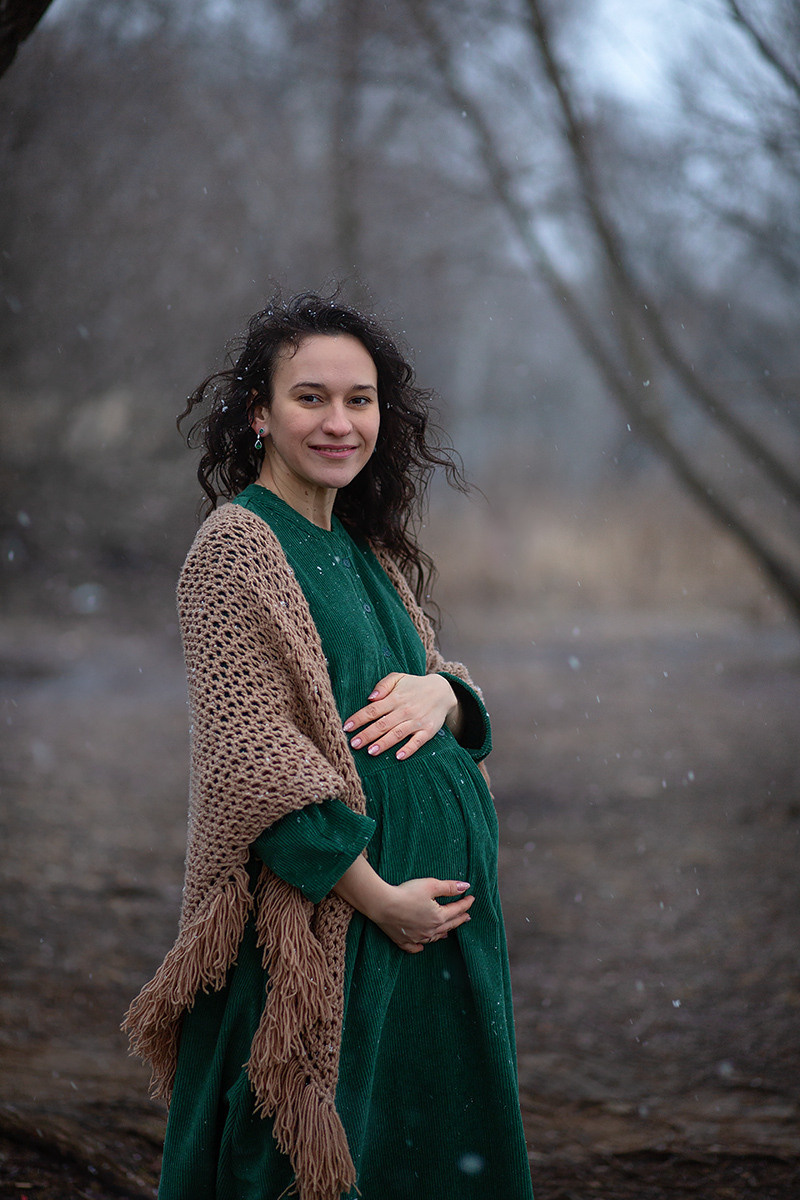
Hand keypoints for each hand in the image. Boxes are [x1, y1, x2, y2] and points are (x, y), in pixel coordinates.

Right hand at [333, 858, 473, 952]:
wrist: (382, 904)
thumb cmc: (406, 893)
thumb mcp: (430, 885)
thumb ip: (449, 887)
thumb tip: (466, 886)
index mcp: (438, 917)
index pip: (456, 910)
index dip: (465, 903)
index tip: (472, 898)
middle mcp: (430, 930)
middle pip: (449, 925)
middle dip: (459, 919)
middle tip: (466, 916)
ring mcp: (417, 937)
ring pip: (434, 937)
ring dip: (443, 933)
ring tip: (449, 931)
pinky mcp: (403, 940)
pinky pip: (415, 947)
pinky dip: (420, 946)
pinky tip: (422, 946)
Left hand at [343, 672, 457, 759]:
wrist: (442, 691)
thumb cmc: (414, 686)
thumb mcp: (398, 678)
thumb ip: (383, 685)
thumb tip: (370, 697)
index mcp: (395, 698)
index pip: (373, 710)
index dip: (359, 718)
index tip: (346, 727)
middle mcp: (405, 710)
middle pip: (382, 724)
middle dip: (367, 735)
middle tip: (353, 744)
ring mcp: (417, 721)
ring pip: (397, 734)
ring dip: (384, 743)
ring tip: (370, 752)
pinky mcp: (428, 731)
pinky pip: (417, 742)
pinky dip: (408, 749)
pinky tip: (398, 756)